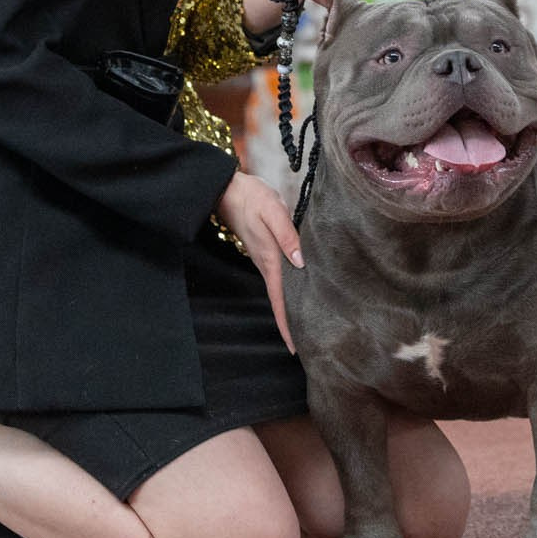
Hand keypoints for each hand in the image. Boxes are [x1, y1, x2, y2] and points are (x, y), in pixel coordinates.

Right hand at [217, 171, 301, 351]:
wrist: (229, 189)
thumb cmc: (252, 198)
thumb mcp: (272, 211)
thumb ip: (287, 235)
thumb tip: (301, 262)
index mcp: (270, 259)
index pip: (279, 299)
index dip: (287, 325)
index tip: (294, 348)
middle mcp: (267, 265)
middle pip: (280, 302)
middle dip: (291, 325)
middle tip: (308, 347)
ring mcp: (265, 260)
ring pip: (280, 292)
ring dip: (291, 310)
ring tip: (307, 328)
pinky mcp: (267, 253)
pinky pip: (280, 279)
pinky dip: (288, 292)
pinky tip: (299, 294)